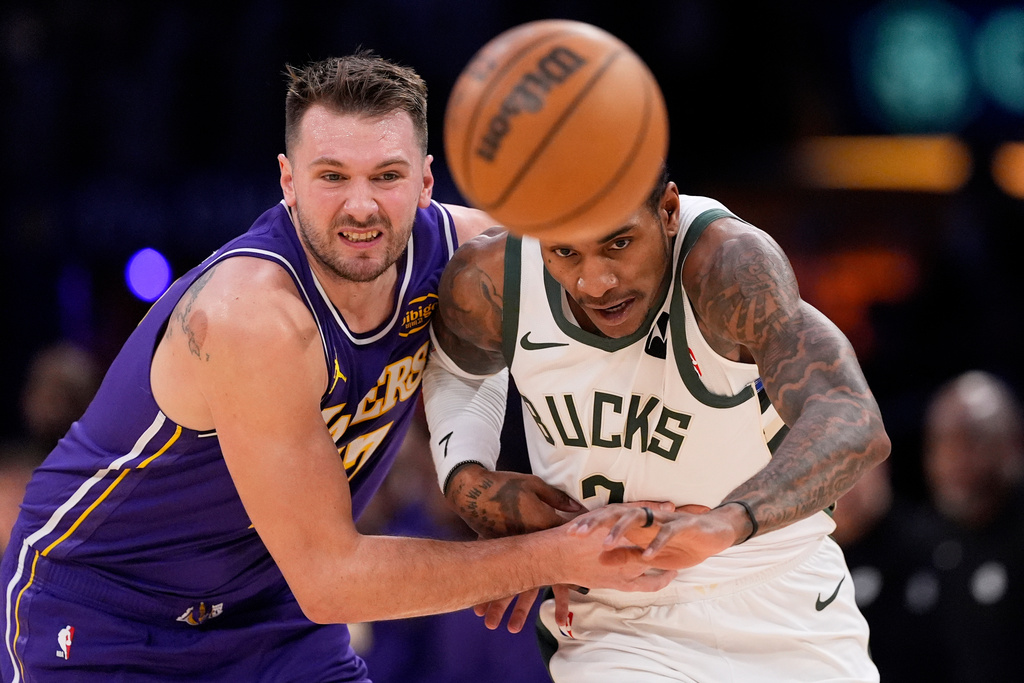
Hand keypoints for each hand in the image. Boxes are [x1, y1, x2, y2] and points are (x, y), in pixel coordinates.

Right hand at [449, 466, 587, 630]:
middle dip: (524, 606)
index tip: (586, 584)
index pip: (564, 552)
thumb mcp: (535, 486)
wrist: (472, 487)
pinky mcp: (493, 546)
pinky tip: (479, 607)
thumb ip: (558, 501)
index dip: (575, 566)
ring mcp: (507, 549)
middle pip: (532, 580)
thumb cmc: (506, 484)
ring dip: (501, 605)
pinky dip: (487, 589)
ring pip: (508, 583)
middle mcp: (525, 546)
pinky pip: (493, 572)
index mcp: (541, 529)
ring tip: (496, 625)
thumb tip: (580, 511)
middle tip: (531, 627)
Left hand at [568, 502, 734, 569]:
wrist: (714, 534)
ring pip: (636, 518)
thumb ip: (627, 556)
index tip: (568, 534)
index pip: (606, 518)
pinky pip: (666, 532)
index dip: (588, 524)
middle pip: (614, 513)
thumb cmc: (678, 544)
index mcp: (635, 522)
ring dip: (619, 531)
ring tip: (606, 544)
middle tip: (577, 534)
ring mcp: (663, 518)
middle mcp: (646, 516)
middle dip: (595, 523)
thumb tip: (601, 559)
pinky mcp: (683, 525)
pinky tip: (647, 556)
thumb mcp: (648, 555)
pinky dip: (656, 544)